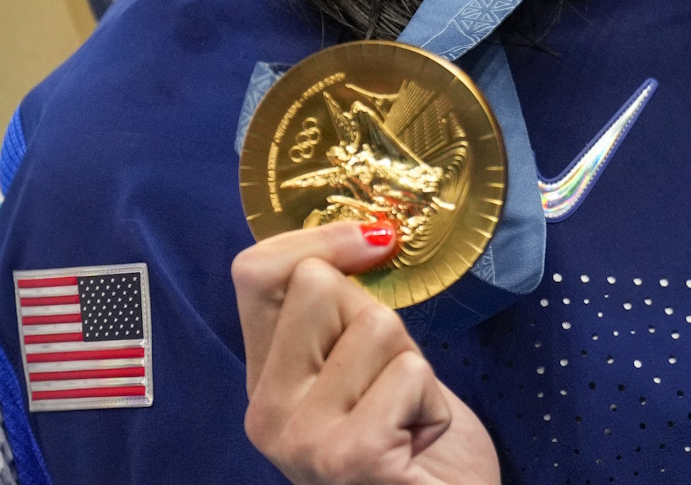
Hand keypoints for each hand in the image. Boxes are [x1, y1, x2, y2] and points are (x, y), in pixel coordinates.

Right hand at [232, 221, 500, 484]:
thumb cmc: (419, 456)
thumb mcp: (367, 371)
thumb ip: (344, 317)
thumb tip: (365, 234)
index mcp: (264, 386)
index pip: (255, 272)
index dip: (319, 240)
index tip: (374, 242)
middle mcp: (264, 413)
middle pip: (317, 283)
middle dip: (380, 316)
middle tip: (392, 383)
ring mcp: (300, 438)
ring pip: (377, 324)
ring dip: (416, 368)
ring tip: (409, 422)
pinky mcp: (348, 456)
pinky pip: (411, 373)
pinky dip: (434, 406)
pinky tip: (417, 448)